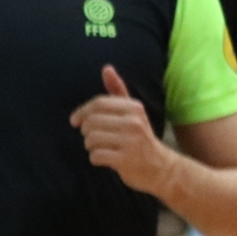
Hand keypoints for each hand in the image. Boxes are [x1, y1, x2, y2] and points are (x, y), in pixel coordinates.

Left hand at [71, 65, 177, 194]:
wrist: (161, 167)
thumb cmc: (141, 137)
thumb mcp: (133, 112)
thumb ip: (118, 91)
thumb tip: (106, 68)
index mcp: (134, 108)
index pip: (98, 104)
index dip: (82, 112)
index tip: (75, 121)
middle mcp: (133, 122)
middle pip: (91, 122)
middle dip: (86, 131)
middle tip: (93, 138)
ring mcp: (130, 142)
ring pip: (91, 139)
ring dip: (90, 146)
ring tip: (102, 148)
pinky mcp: (125, 160)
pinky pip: (96, 156)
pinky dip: (95, 158)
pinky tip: (105, 159)